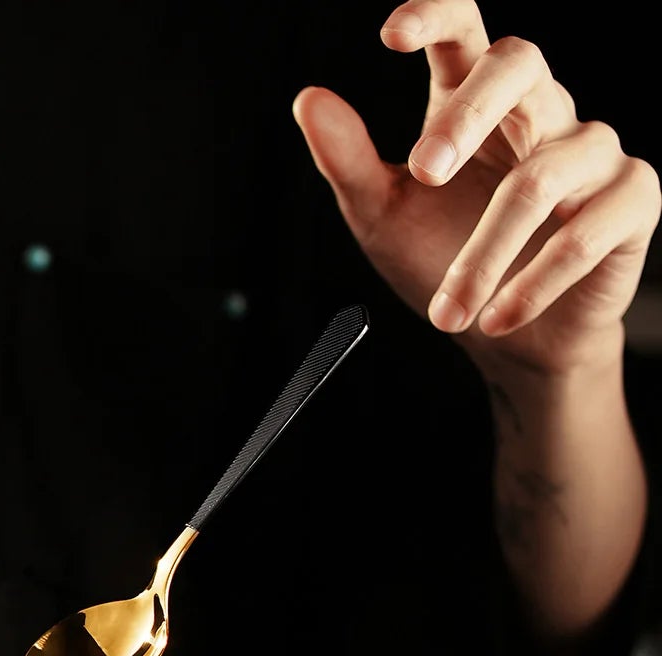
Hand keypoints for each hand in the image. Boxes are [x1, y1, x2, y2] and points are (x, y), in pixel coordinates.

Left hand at [292, 0, 659, 376]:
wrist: (507, 340)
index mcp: (477, 102)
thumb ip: (348, 161)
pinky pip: (586, 233)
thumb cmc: (444, 260)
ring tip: (447, 313)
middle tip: (422, 171)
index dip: (437, 15)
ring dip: (484, 255)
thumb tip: (308, 99)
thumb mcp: (383, 216)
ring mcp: (591, 152)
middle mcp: (539, 111)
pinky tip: (495, 318)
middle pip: (518, 64)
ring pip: (541, 178)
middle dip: (467, 113)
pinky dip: (532, 284)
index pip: (466, 30)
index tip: (392, 34)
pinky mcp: (630, 201)